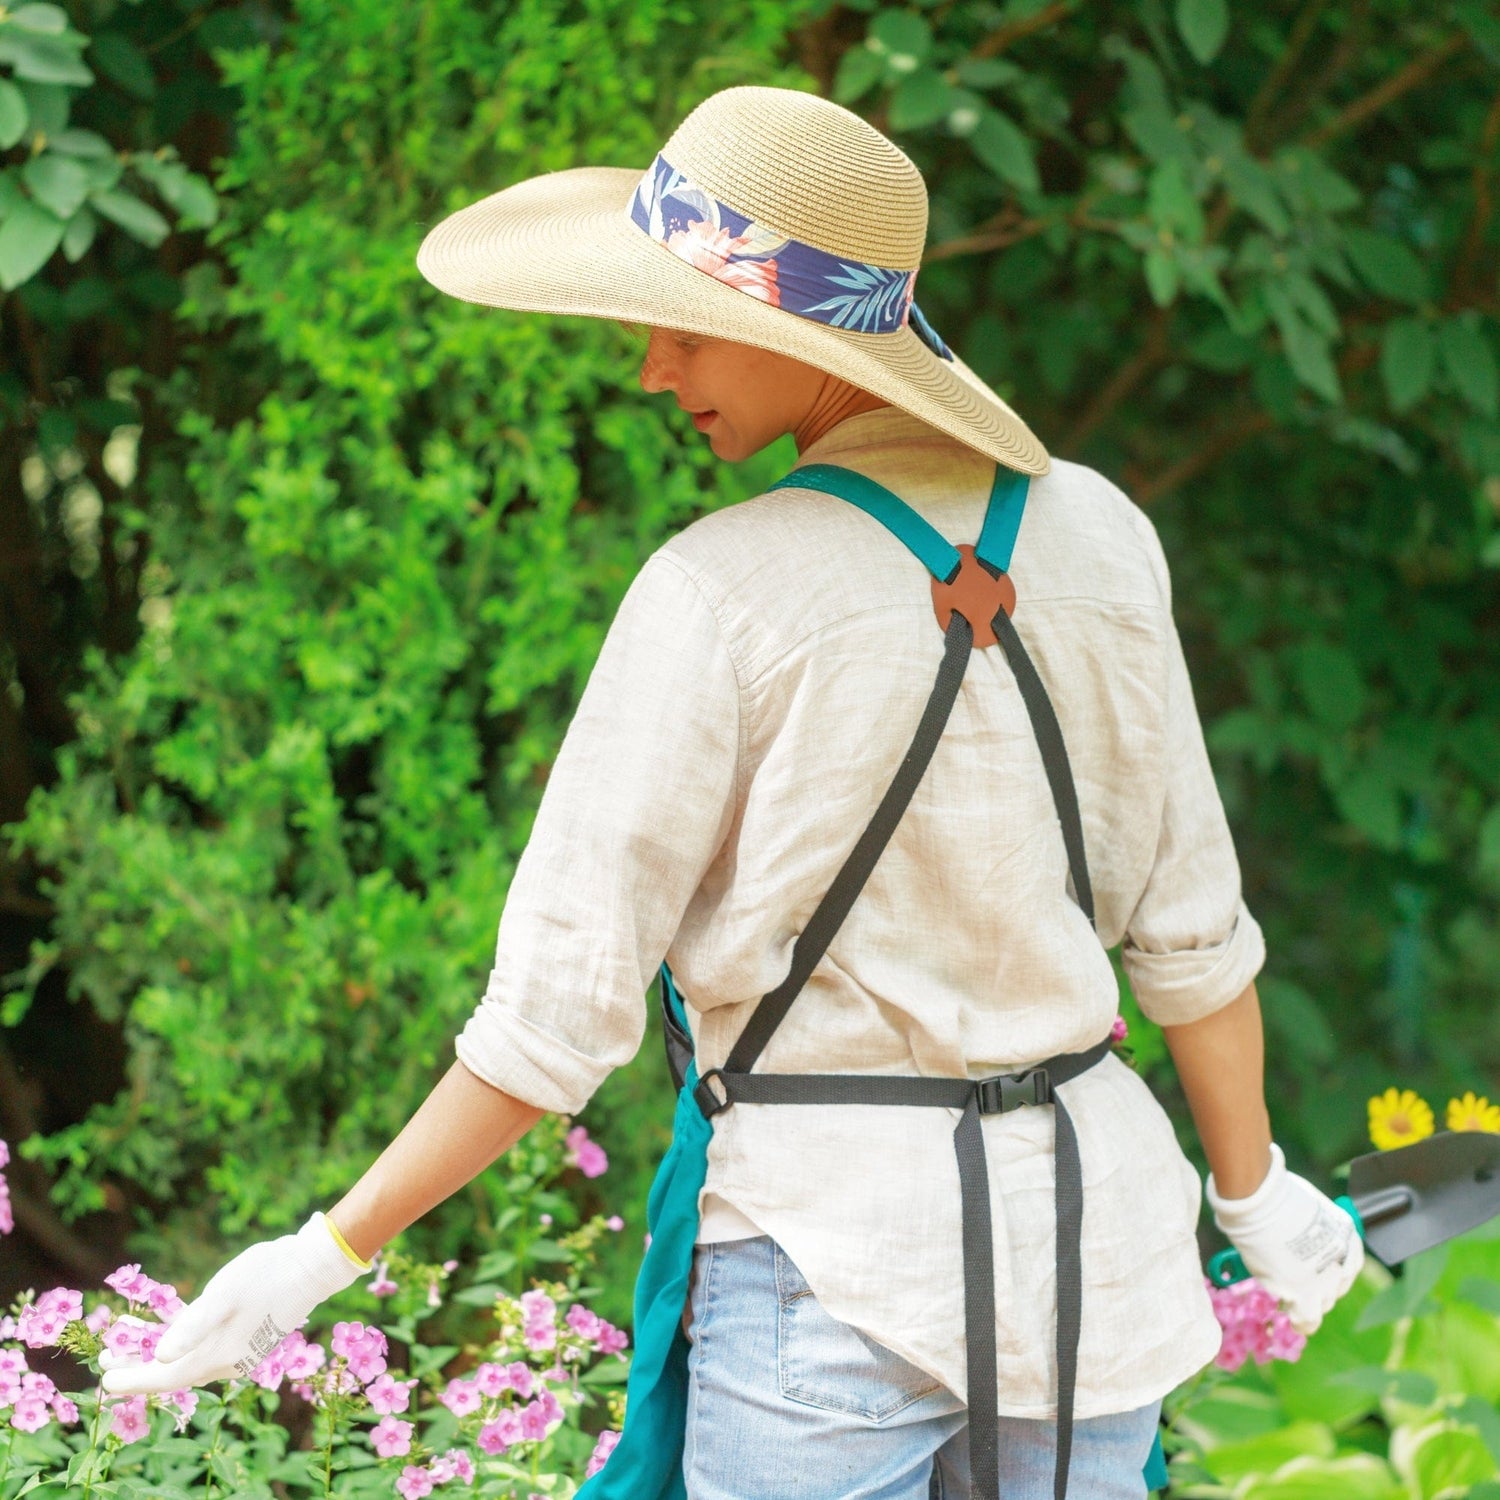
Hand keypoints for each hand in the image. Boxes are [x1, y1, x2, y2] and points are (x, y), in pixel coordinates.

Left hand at [98, 1212, 366, 1395]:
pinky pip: (204, 1350)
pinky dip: (182, 1343)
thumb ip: (192, 1327)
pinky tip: (172, 1329)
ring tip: (128, 1338)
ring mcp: (240, 1353)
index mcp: (220, 1355)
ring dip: (157, 1354)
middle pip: (174, 1374)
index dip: (133, 1380)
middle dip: (139, 1369)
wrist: (313, 1267)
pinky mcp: (247, 1339)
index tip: (103, 1381)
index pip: (166, 1378)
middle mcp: (229, 1363)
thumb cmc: (267, 1274)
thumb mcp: (224, 1294)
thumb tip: (158, 1358)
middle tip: (105, 1360)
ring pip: (188, 1362)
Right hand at [1207, 1142, 1362, 1336]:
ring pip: (1322, 1305)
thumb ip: (1310, 1228)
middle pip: (1336, 1288)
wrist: (1262, 1203)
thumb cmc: (1276, 1196)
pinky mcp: (1301, 1292)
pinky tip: (1290, 1315)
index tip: (1319, 1274)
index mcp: (1347, 1237)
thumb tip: (1299, 1235)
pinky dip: (1299, 1320)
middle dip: (1320, 1287)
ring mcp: (1323, 1279)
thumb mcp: (1307, 1209)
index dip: (1332, 1272)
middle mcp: (1341, 1261)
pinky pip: (1305, 1318)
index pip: (1348, 1266)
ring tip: (1293, 1304)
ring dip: (1308, 1305)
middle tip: (1299, 1282)